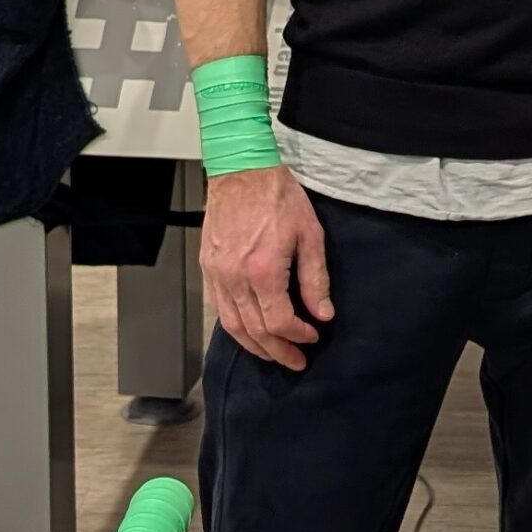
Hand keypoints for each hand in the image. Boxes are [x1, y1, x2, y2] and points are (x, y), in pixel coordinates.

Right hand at [201, 167, 332, 370]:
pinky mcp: (208, 268)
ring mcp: (218, 275)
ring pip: (233, 326)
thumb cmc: (277, 196)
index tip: (313, 337)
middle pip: (255, 331)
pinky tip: (249, 331)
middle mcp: (236, 278)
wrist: (242, 170)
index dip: (298, 336)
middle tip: (295, 361)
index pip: (280, 322)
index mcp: (264, 271)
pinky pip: (219, 308)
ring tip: (273, 354)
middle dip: (278, 351)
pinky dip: (235, 327)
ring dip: (254, 346)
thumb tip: (323, 313)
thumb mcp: (310, 234)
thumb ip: (316, 279)